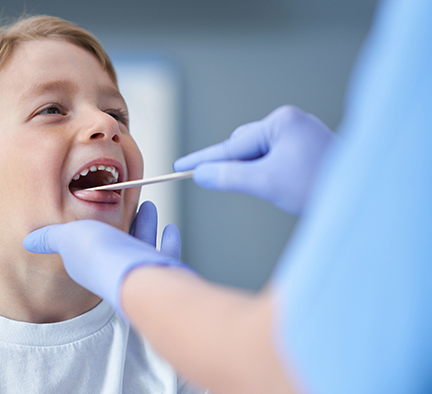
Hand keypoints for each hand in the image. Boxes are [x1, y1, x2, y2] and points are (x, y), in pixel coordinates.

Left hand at [23, 201, 188, 313]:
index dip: (93, 224)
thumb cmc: (101, 257)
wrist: (135, 277)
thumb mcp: (66, 236)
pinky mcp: (160, 271)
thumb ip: (49, 237)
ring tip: (149, 206)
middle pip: (119, 241)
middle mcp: (112, 268)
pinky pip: (164, 255)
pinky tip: (170, 229)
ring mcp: (137, 270)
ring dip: (146, 223)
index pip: (90, 241)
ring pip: (141, 244)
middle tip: (130, 202)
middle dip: (124, 220)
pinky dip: (167, 241)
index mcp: (88, 262)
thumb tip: (29, 240)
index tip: (99, 205)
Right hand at [174, 105, 335, 214]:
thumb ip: (228, 176)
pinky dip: (270, 173)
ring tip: (275, 189)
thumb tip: (202, 174)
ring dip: (256, 173)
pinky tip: (282, 186)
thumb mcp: (266, 183)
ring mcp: (302, 134)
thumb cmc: (318, 186)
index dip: (203, 159)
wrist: (362, 197)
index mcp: (281, 121)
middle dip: (239, 168)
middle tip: (240, 186)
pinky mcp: (309, 149)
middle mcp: (292, 121)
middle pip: (245, 148)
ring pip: (260, 155)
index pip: (232, 145)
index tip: (179, 167)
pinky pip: (276, 158)